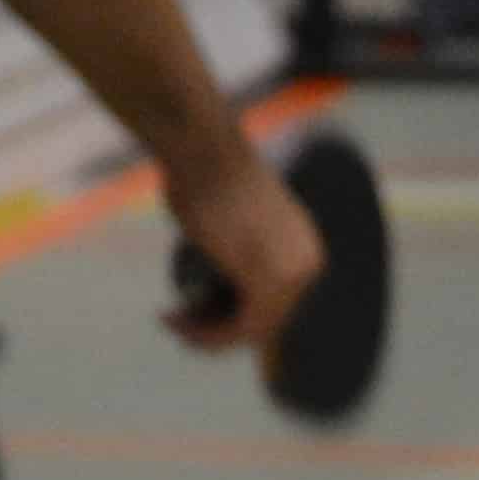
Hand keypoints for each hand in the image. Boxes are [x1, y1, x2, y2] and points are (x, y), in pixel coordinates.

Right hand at [162, 144, 327, 371]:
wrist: (203, 144)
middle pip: (262, 320)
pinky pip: (237, 330)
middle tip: (178, 319)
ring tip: (171, 319)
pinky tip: (175, 322)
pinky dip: (204, 335)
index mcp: (306, 250)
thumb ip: (239, 245)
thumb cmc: (207, 165)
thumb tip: (225, 275)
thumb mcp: (232, 211)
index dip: (230, 317)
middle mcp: (308, 266)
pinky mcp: (266, 284)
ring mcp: (292, 277)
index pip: (273, 304)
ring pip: (247, 330)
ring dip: (204, 334)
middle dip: (215, 327)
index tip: (194, 311)